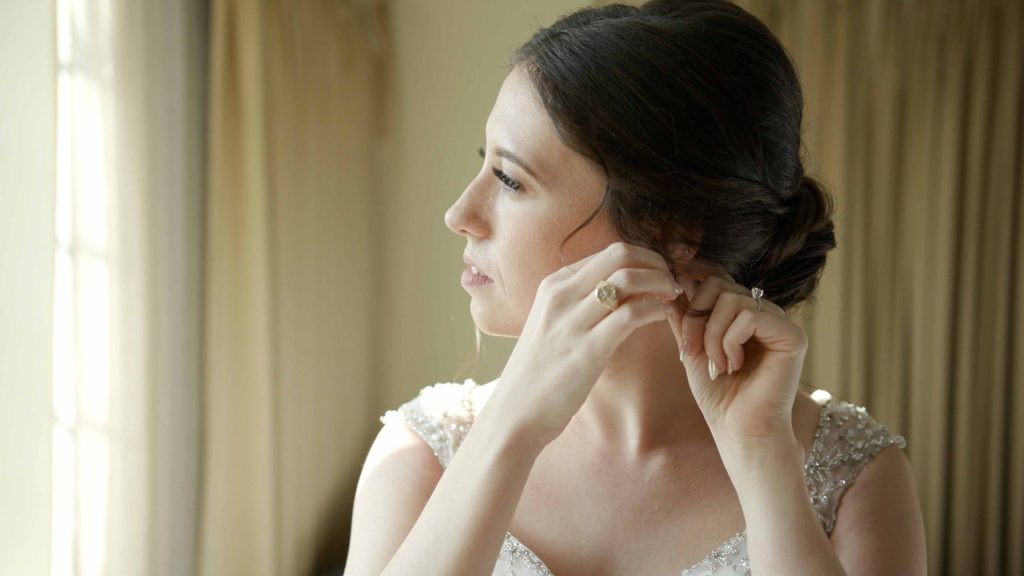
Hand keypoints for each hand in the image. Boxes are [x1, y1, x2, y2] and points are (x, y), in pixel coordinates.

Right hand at [485, 241, 682, 449]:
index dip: (643, 259)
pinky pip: (631, 313)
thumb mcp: (554, 323)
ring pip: (628, 278)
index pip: (608, 252)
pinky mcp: (587, 349)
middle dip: (656, 263)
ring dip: (661, 282)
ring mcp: (572, 320)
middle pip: (621, 254)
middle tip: (672, 282)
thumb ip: (580, 302)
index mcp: (553, 284)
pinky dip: (655, 309)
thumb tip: (621, 289)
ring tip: (673, 297)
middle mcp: (561, 295)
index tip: (660, 276)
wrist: (516, 411)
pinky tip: (662, 316)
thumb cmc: (541, 371)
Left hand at [665, 269, 807, 444]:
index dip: (691, 301)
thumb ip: (685, 318)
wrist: (738, 430)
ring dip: (713, 334)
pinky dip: (731, 341)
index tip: (684, 338)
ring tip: (719, 364)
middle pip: (718, 284)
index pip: (713, 281)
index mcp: (741, 314)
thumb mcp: (692, 349)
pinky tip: (735, 365)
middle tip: (693, 351)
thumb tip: (673, 288)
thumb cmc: (718, 395)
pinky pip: (750, 315)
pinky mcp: (792, 335)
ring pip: (732, 298)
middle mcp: (763, 313)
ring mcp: (779, 322)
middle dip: (696, 317)